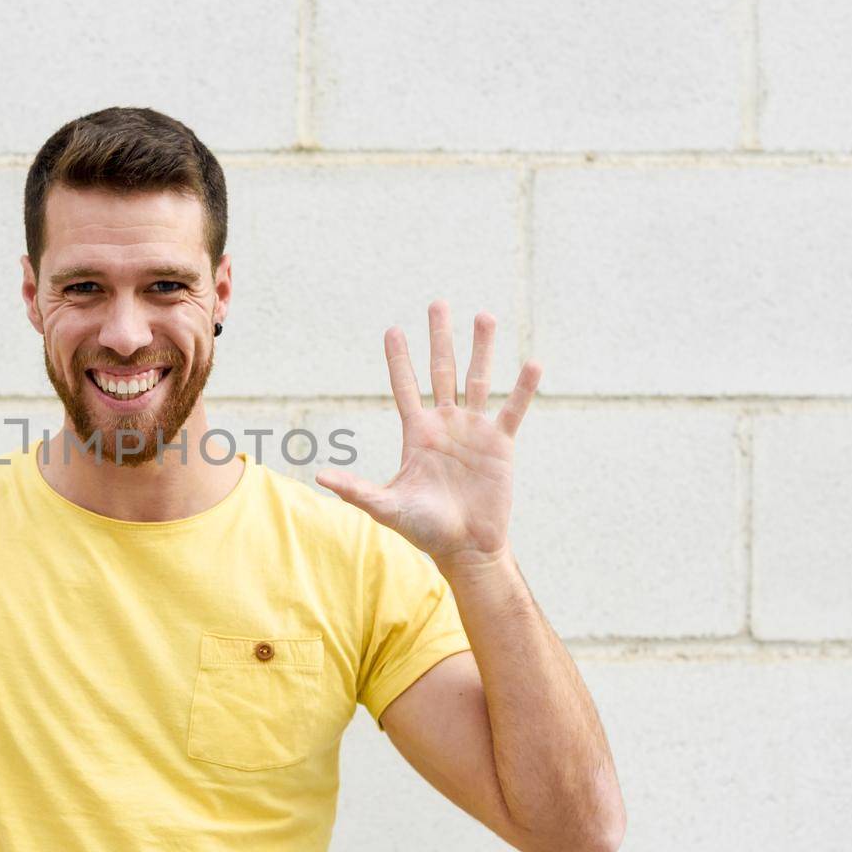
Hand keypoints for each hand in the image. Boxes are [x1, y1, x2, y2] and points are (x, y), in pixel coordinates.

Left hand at [315, 301, 541, 571]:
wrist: (465, 548)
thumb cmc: (424, 529)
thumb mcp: (387, 506)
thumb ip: (356, 490)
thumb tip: (319, 477)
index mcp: (417, 434)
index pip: (405, 387)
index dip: (399, 360)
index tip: (392, 330)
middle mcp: (445, 425)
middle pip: (442, 371)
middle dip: (439, 338)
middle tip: (437, 304)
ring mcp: (474, 431)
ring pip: (478, 379)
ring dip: (481, 348)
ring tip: (483, 316)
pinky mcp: (500, 444)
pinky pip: (512, 410)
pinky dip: (522, 388)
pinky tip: (532, 363)